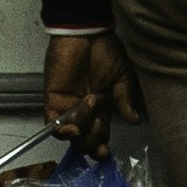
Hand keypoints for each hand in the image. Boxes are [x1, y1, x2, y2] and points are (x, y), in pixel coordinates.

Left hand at [43, 31, 135, 145]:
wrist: (86, 34)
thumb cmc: (106, 51)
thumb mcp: (124, 76)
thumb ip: (126, 99)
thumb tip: (135, 121)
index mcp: (102, 110)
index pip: (100, 137)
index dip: (101, 148)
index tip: (106, 152)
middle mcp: (84, 113)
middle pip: (84, 142)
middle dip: (93, 141)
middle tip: (101, 122)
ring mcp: (67, 107)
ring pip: (71, 136)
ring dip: (83, 128)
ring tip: (91, 103)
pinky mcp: (53, 99)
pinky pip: (52, 123)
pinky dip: (61, 131)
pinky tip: (72, 128)